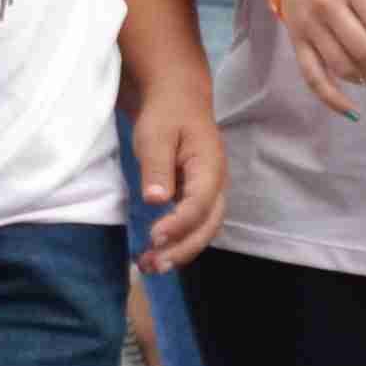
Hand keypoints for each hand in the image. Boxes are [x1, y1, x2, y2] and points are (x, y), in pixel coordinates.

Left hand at [129, 79, 226, 271]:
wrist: (177, 98)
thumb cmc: (166, 113)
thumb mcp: (156, 134)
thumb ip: (157, 167)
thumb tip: (156, 200)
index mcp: (209, 166)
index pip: (200, 203)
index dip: (180, 224)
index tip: (155, 236)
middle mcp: (215, 183)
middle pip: (208, 225)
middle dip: (183, 249)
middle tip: (153, 265)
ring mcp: (208, 191)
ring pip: (202, 229)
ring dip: (180, 251)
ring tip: (149, 267)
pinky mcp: (196, 196)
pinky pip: (192, 224)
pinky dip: (177, 241)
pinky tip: (155, 253)